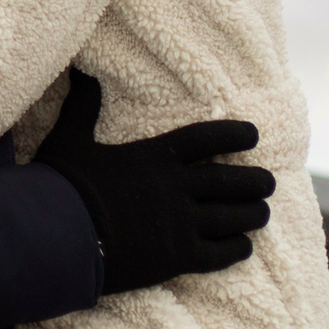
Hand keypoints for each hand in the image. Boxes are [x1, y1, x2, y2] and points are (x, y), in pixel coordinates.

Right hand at [34, 72, 275, 295]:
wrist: (59, 234)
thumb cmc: (64, 185)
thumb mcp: (71, 137)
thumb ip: (83, 105)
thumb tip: (80, 70)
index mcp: (156, 155)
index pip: (208, 138)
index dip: (235, 135)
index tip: (254, 135)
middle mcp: (177, 187)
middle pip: (230, 180)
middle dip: (255, 181)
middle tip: (268, 182)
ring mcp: (181, 223)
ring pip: (233, 217)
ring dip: (252, 215)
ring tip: (262, 213)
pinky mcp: (178, 258)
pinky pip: (220, 253)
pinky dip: (237, 248)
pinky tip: (244, 246)